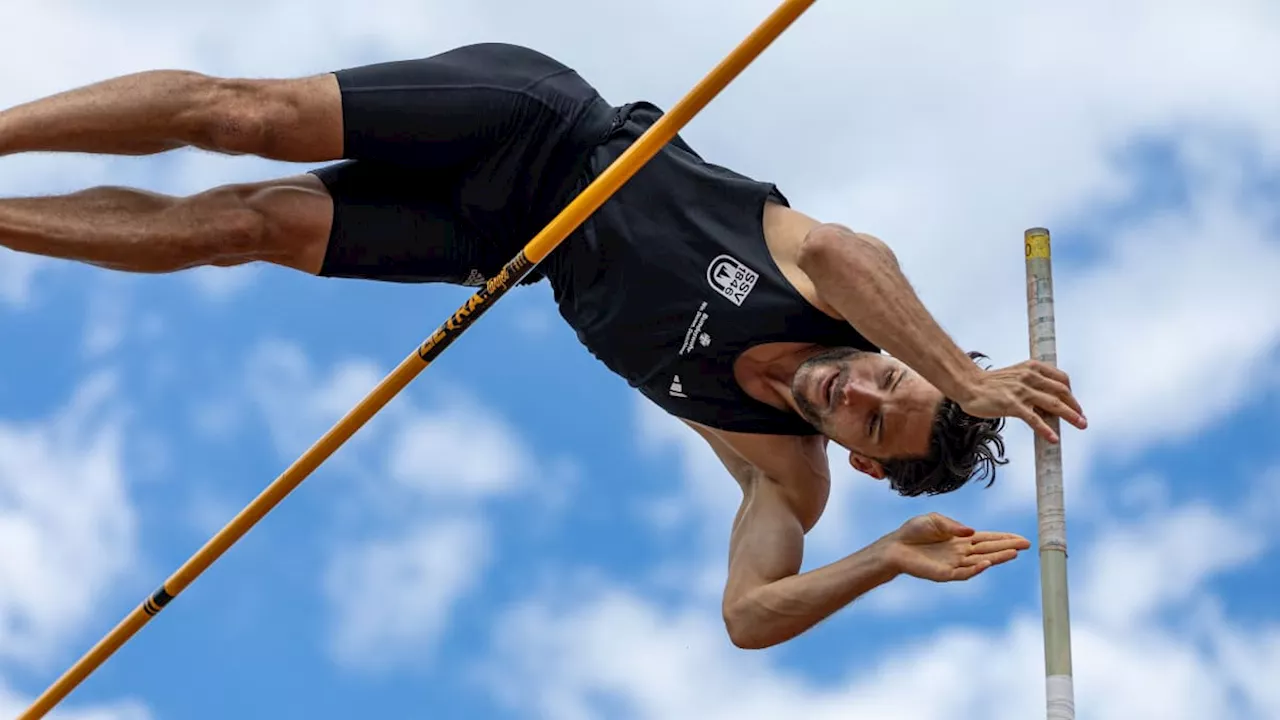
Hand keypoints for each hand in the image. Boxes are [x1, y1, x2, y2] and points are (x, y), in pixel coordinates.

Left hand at [881, 513, 1029, 582]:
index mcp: (960, 539)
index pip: (987, 538)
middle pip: (989, 549)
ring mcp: (955, 564)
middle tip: (1026, 544)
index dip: (1004, 538)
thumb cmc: (914, 531)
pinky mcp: (945, 574)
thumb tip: (972, 532)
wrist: (895, 546)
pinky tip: (988, 562)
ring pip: (981, 561)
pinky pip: (964, 573)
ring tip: (1014, 553)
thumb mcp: (935, 520)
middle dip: (1007, 547)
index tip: (1020, 538)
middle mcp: (961, 552)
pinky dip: (977, 568)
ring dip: (997, 557)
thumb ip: (954, 526)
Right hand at [957, 360, 1086, 442]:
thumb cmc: (989, 384)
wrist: (967, 384)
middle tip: (1083, 420)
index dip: (1071, 394)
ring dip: (1070, 416)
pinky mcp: (1012, 404)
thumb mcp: (1015, 377)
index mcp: (1032, 368)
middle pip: (1061, 391)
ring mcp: (1021, 391)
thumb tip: (1048, 405)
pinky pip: (1034, 419)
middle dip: (1075, 406)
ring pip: (1053, 404)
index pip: (1061, 379)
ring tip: (1080, 425)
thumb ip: (1032, 385)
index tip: (1074, 405)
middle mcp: (1030, 377)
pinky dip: (1046, 429)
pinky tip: (1053, 438)